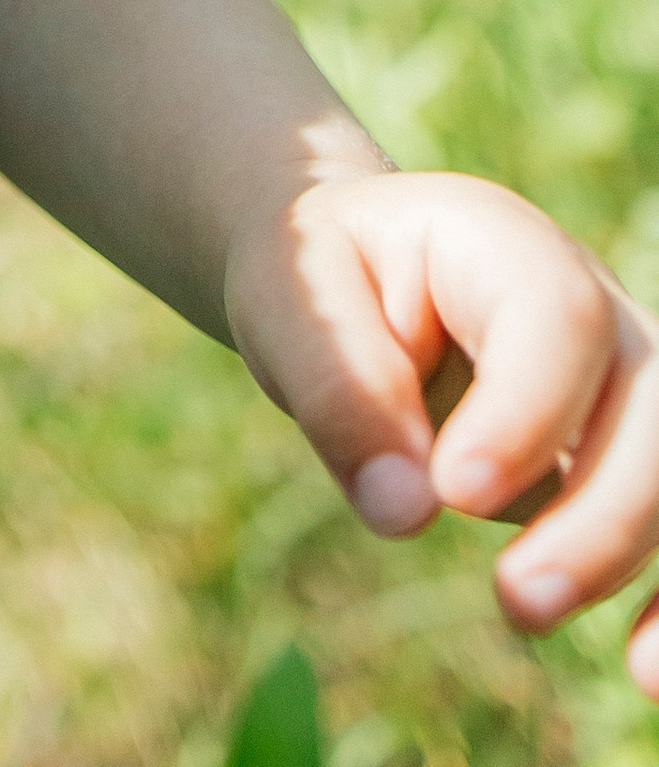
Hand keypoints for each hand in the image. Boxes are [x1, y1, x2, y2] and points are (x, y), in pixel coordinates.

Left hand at [227, 162, 658, 685]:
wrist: (347, 274)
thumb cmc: (318, 280)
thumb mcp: (290, 301)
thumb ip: (340, 390)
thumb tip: (404, 512)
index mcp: (500, 240)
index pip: (557, 315)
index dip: (527, 410)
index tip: (457, 492)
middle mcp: (591, 301)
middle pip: (651, 399)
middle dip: (606, 514)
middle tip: (519, 599)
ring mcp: (625, 379)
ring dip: (649, 561)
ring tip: (625, 672)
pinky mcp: (629, 454)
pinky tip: (644, 667)